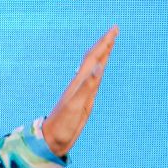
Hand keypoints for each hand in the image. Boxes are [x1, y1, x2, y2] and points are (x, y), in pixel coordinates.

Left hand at [42, 27, 118, 157]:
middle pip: (94, 58)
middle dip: (105, 43)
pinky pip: (95, 80)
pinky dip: (100, 70)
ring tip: (110, 43)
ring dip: (103, 54)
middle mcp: (81, 83)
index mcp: (79, 81)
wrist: (52, 139)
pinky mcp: (85, 100)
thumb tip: (99, 66)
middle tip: (115, 30)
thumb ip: (87, 86)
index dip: (104, 42)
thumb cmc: (62, 124)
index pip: (94, 56)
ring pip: (95, 67)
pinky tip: (101, 68)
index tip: (114, 29)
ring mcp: (83, 91)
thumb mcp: (75, 105)